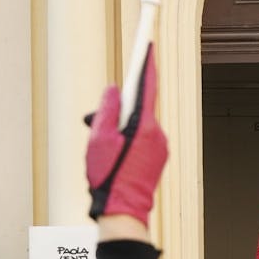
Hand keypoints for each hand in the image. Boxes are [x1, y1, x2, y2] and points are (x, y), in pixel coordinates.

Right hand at [85, 43, 167, 224]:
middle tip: (98, 123)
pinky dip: (128, 139)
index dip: (147, 64)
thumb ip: (106, 110)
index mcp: (144, 126)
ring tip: (103, 148)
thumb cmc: (109, 178)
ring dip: (121, 127)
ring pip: (139, 124)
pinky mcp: (158, 158)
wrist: (123, 213)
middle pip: (139, 107)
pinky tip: (114, 156)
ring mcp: (160, 147)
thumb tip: (113, 90)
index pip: (147, 86)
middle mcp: (158, 134)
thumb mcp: (99, 139)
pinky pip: (143, 139)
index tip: (148, 45)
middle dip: (119, 108)